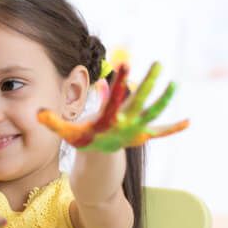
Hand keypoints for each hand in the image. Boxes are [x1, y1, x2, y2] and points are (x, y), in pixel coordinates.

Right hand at [38, 61, 188, 151]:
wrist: (98, 165)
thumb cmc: (82, 142)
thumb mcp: (67, 132)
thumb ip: (53, 120)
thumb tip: (38, 110)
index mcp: (107, 121)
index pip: (115, 98)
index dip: (120, 80)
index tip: (125, 63)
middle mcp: (125, 125)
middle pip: (140, 101)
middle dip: (150, 83)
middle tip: (158, 64)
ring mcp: (136, 131)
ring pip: (153, 113)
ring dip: (164, 99)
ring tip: (174, 83)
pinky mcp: (143, 136)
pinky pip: (160, 132)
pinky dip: (174, 128)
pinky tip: (188, 122)